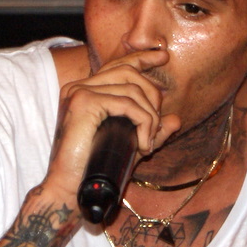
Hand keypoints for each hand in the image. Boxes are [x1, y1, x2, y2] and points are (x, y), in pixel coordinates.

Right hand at [45, 50, 181, 196]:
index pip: (118, 64)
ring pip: (132, 88)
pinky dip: (143, 123)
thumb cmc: (96, 170)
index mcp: (86, 91)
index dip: (143, 57)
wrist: (70, 189)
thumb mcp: (131, 146)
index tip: (163, 57)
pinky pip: (127, 103)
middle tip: (158, 125)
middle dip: (153, 96)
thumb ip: (152, 131)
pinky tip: (144, 145)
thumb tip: (176, 119)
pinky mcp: (84, 102)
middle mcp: (80, 86)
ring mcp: (80, 92)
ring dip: (150, 116)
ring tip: (149, 142)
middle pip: (129, 71)